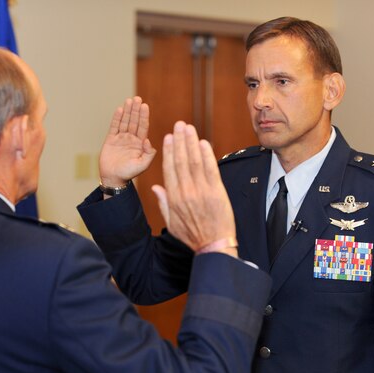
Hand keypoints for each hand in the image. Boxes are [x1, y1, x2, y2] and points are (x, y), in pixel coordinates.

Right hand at [99, 96, 156, 187]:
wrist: (113, 178)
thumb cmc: (129, 173)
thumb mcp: (143, 165)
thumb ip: (149, 154)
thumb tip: (147, 140)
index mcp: (140, 144)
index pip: (143, 127)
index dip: (144, 116)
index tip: (144, 106)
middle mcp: (131, 139)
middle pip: (134, 121)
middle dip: (136, 110)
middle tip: (137, 98)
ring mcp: (121, 138)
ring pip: (125, 122)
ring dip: (127, 111)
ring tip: (129, 100)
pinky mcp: (111, 139)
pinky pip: (114, 127)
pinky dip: (116, 118)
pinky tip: (119, 110)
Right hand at [152, 122, 236, 256]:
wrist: (214, 246)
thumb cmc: (193, 236)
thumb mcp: (172, 223)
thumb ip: (163, 203)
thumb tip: (156, 188)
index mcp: (174, 198)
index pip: (170, 169)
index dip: (169, 151)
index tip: (168, 138)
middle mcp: (186, 192)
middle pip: (181, 161)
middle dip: (180, 141)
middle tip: (179, 125)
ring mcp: (202, 191)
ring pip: (195, 161)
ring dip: (191, 142)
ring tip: (189, 128)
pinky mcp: (217, 192)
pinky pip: (211, 169)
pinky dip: (207, 155)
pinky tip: (203, 143)